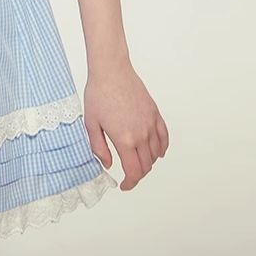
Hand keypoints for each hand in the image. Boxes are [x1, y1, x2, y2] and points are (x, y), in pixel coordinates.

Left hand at [83, 58, 168, 190]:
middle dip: (138, 174)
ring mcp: (150, 123)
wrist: (111, 70)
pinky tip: (157, 151)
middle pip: (146, 165)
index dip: (130, 183)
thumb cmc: (98, 93)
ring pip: (156, 153)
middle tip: (128, 174)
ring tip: (137, 162)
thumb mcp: (91, 123)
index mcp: (124, 139)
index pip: (134, 172)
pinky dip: (162, 148)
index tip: (124, 185)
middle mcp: (141, 134)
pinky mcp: (154, 113)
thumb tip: (109, 164)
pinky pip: (164, 137)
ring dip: (149, 162)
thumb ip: (99, 148)